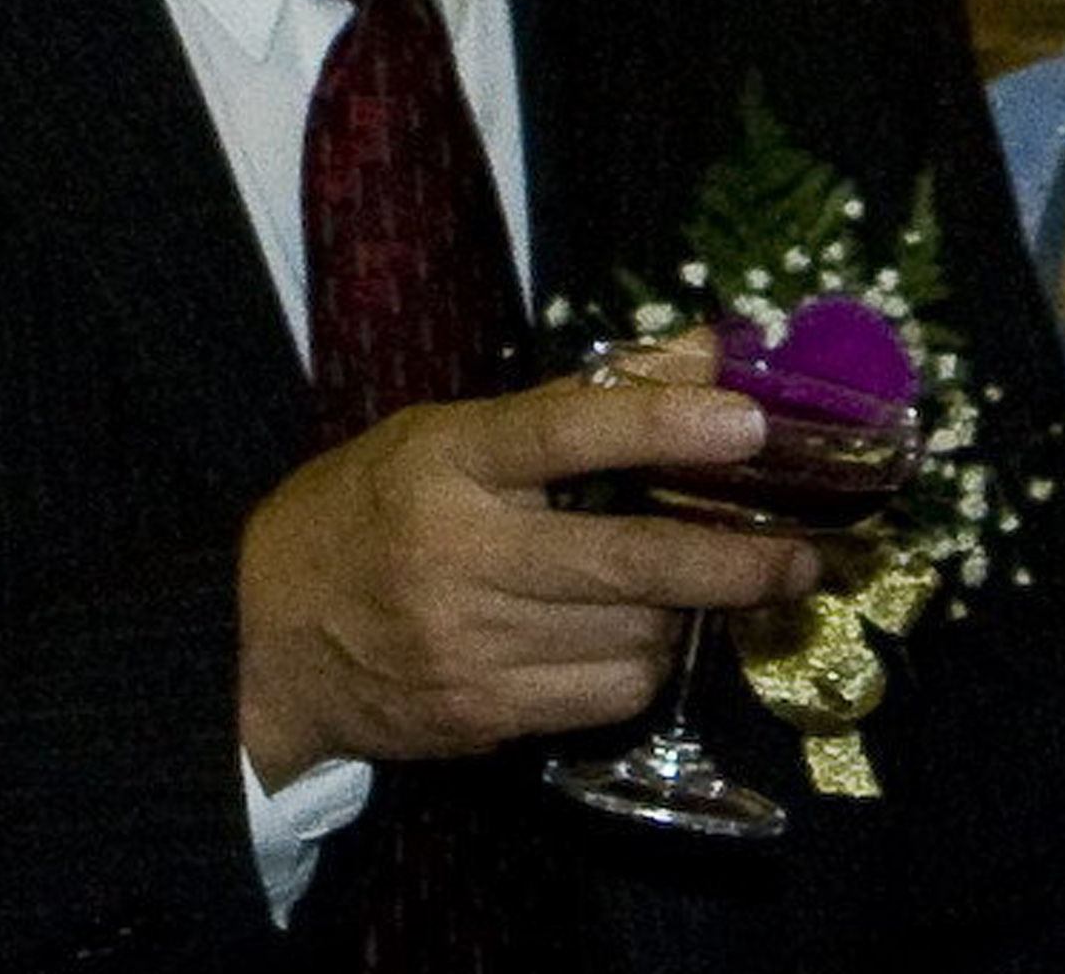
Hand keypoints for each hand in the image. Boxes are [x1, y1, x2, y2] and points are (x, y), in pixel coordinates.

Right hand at [235, 364, 823, 781]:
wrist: (264, 640)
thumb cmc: (374, 511)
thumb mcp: (452, 433)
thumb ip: (584, 398)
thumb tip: (709, 351)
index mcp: (449, 461)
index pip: (567, 431)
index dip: (664, 424)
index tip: (748, 424)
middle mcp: (459, 553)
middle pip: (626, 560)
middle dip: (733, 564)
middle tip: (799, 559)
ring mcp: (466, 643)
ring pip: (631, 637)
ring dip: (681, 615)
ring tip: (684, 591)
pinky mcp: (477, 712)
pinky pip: (604, 696)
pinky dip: (640, 667)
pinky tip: (630, 640)